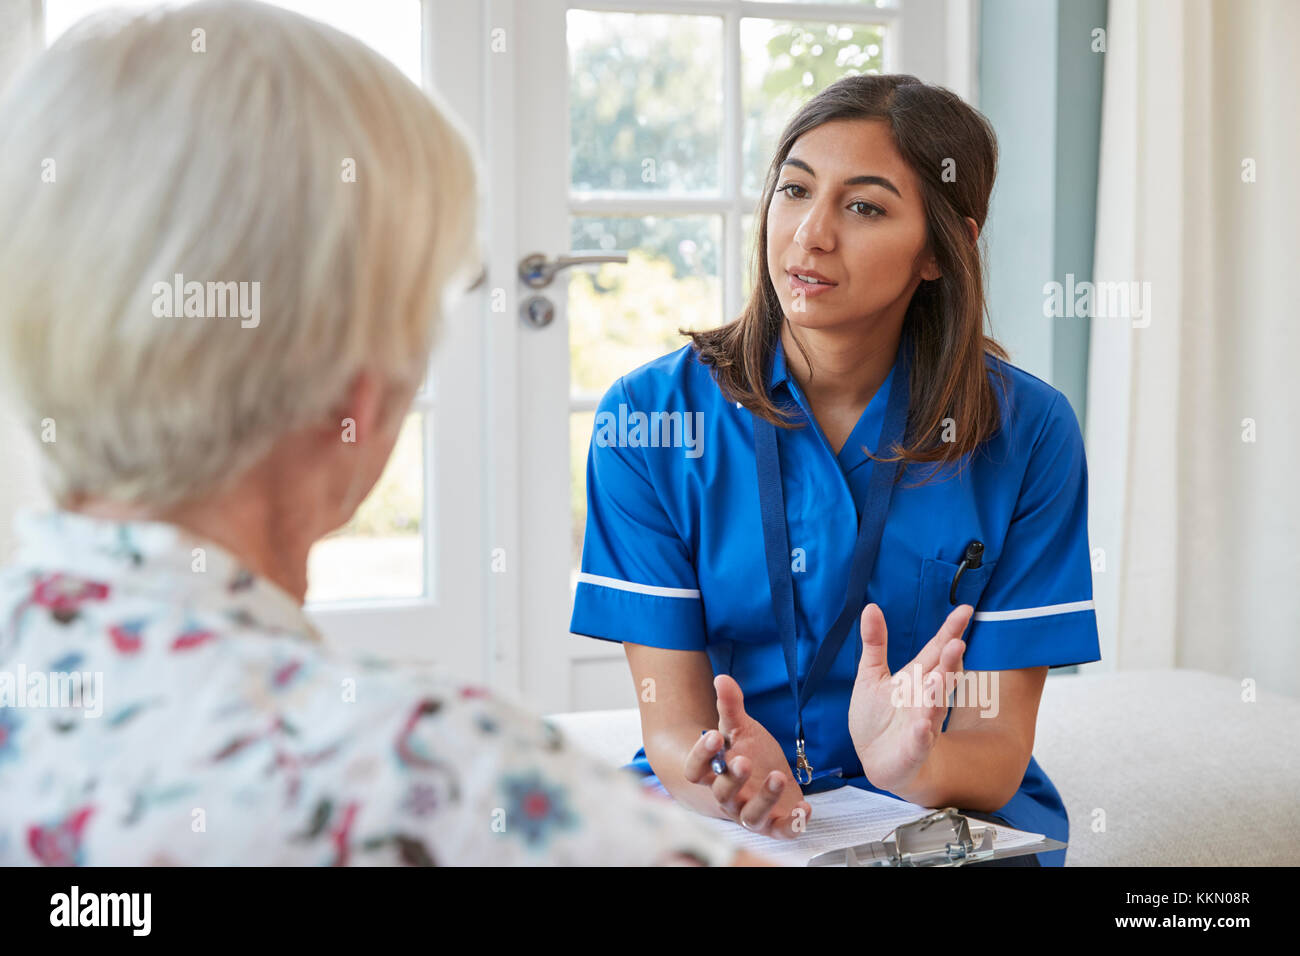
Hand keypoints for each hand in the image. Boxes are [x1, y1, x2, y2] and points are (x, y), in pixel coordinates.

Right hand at [682, 674, 811, 838]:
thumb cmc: (752, 754)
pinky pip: (782, 830)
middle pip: (722, 794)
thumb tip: (722, 678)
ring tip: (778, 777)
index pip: (696, 770)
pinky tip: (805, 807)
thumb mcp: (742, 729)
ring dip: (764, 798)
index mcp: (714, 774)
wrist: (772, 778)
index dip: (701, 756)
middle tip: (745, 760)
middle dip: (733, 779)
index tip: (713, 735)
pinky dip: (793, 823)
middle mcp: (729, 798)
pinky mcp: (775, 824)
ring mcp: (751, 813)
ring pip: (750, 816)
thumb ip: (731, 707)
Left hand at [847, 603, 971, 796]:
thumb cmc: (878, 716)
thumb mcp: (871, 675)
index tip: (966, 609)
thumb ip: (875, 643)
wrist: (877, 760)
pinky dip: (922, 733)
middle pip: (942, 675)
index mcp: (918, 677)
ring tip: (941, 677)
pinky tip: (923, 726)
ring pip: (935, 706)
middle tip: (957, 643)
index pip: (937, 650)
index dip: (950, 631)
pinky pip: (920, 740)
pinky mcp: (914, 747)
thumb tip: (870, 607)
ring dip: (939, 694)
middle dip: (950, 660)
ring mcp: (923, 722)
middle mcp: (926, 697)